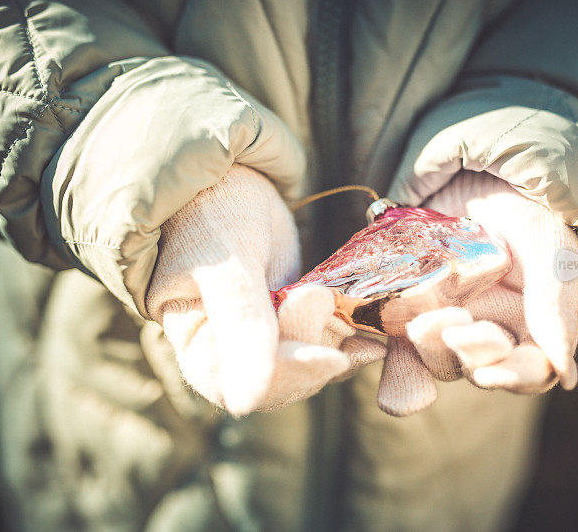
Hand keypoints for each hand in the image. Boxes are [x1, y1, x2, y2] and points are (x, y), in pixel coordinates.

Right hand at [146, 165, 360, 414]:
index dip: (289, 378)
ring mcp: (270, 335)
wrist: (226, 171)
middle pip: (285, 382)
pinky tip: (377, 331)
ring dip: (340, 344)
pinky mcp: (298, 316)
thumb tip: (245, 405)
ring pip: (312, 362)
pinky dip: (352, 333)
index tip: (330, 355)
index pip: (243, 388)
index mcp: (199, 349)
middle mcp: (233, 354)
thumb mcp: (225, 263)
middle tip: (327, 301)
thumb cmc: (211, 211)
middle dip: (318, 352)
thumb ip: (239, 324)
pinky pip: (328, 337)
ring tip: (361, 318)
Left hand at [377, 170, 577, 415]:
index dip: (513, 377)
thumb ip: (557, 305)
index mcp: (533, 330)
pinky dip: (386, 357)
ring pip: (435, 358)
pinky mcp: (408, 310)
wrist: (482, 174)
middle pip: (477, 366)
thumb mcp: (551, 250)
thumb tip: (567, 374)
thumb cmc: (532, 213)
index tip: (492, 373)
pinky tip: (378, 361)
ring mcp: (447, 324)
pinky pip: (396, 344)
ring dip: (427, 348)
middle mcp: (489, 334)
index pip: (529, 371)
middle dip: (466, 352)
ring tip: (421, 323)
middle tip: (452, 328)